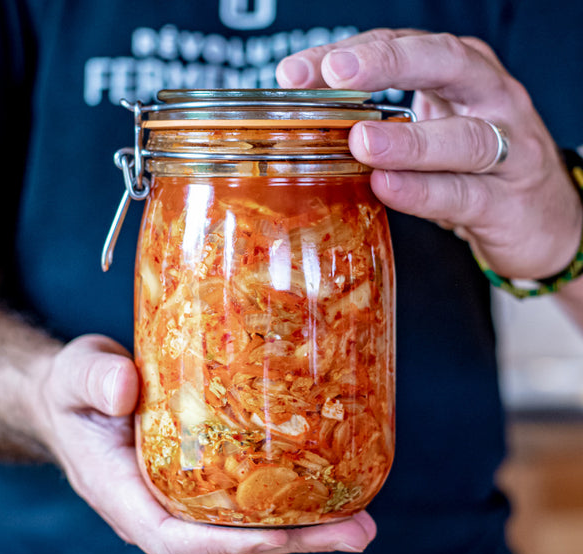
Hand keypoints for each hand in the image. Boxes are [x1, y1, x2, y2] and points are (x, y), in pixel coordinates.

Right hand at [34, 334, 375, 553]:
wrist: (84, 391)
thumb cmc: (76, 389)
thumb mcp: (74, 374)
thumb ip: (92, 379)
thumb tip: (124, 388)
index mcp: (122, 493)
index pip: (172, 538)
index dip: (225, 546)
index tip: (278, 537)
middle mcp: (160, 502)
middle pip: (227, 540)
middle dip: (292, 540)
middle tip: (356, 532)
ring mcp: (186, 490)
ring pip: (245, 521)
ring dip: (305, 523)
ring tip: (360, 516)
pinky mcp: (205, 469)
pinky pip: (246, 490)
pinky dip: (288, 493)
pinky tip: (328, 480)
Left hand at [276, 29, 581, 279]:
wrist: (542, 221)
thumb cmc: (475, 170)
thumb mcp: (433, 133)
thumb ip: (384, 124)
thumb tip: (311, 127)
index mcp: (461, 75)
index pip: (403, 48)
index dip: (351, 55)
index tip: (295, 72)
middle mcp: (489, 99)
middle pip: (443, 64)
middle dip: (387, 64)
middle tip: (336, 74)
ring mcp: (507, 150)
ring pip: (461, 137)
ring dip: (408, 139)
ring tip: (361, 142)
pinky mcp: (507, 202)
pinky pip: (464, 193)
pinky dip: (423, 191)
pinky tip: (387, 187)